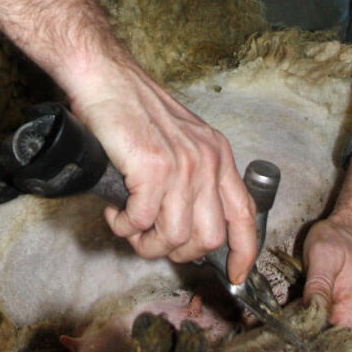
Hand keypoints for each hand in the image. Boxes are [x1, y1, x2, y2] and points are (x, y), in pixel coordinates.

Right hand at [0, 0, 257, 282]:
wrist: (105, 77)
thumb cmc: (133, 110)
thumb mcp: (180, 142)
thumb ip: (192, 179)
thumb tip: (185, 230)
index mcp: (219, 155)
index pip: (245, 216)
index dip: (244, 253)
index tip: (236, 275)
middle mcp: (208, 160)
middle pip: (208, 239)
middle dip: (176, 251)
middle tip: (150, 239)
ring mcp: (183, 164)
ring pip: (174, 237)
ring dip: (145, 241)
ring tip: (129, 223)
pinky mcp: (153, 167)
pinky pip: (141, 222)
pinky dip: (123, 225)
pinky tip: (116, 211)